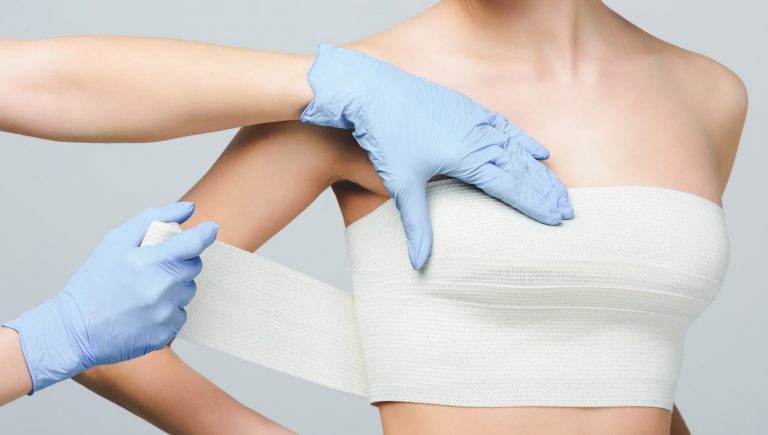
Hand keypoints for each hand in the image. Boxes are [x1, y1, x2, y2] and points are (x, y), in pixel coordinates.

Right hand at [2, 202, 217, 393]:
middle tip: (156, 266)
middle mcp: (159, 289)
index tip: (210, 229)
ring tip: (145, 290)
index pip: (193, 245)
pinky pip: (180, 315)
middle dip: (180, 263)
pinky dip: (168, 311)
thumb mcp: (115, 241)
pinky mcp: (164, 334)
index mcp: (148, 262)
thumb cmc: (94, 281)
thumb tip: (190, 208)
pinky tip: (145, 311)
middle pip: (193, 267)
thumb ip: (154, 219)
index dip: (206, 234)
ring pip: (188, 292)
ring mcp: (163, 314)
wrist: (74, 330)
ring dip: (175, 287)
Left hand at [300, 43, 572, 269]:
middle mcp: (478, 136)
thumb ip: (417, 225)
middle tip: (568, 211)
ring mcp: (475, 119)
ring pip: (517, 149)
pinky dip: (524, 142)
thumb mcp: (402, 185)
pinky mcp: (467, 108)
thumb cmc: (385, 136)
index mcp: (467, 157)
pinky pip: (506, 128)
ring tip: (559, 188)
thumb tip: (418, 263)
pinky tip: (538, 151)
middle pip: (521, 169)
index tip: (556, 220)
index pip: (510, 186)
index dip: (534, 204)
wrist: (370, 90)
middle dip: (545, 191)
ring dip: (539, 171)